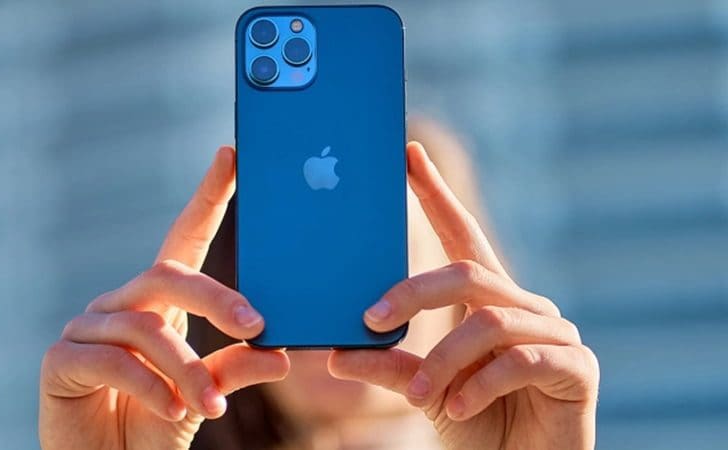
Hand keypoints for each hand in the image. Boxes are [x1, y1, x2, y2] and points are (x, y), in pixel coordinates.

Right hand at [39, 147, 289, 449]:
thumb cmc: (155, 423)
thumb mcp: (204, 394)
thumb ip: (234, 369)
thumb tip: (281, 353)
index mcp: (159, 302)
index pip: (184, 237)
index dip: (207, 196)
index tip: (232, 156)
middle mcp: (121, 303)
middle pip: (168, 275)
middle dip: (216, 298)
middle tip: (255, 326)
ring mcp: (87, 327)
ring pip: (146, 327)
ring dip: (187, 368)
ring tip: (212, 405)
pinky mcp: (61, 358)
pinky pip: (113, 361)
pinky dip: (151, 387)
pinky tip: (173, 410)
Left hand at [328, 142, 598, 449]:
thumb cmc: (477, 423)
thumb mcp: (425, 390)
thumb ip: (389, 367)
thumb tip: (335, 352)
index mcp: (489, 300)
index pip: (462, 233)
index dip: (437, 193)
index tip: (408, 153)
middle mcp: (525, 305)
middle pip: (468, 272)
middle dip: (414, 293)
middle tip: (370, 320)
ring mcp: (556, 333)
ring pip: (489, 321)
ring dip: (443, 361)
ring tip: (416, 396)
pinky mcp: (577, 367)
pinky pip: (522, 359)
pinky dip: (481, 385)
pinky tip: (458, 410)